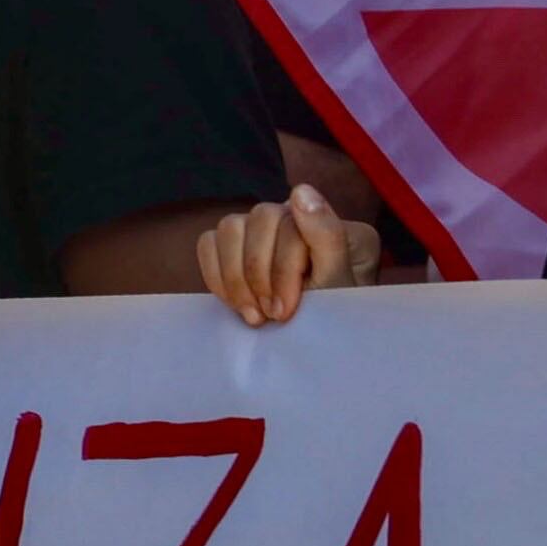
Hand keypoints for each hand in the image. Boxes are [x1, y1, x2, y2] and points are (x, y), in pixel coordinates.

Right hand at [198, 186, 378, 325]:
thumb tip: (300, 190)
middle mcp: (300, 218)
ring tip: (252, 313)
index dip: (282, 269)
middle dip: (258, 273)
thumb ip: (327, 236)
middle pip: (259, 219)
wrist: (315, 355)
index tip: (284, 312)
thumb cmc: (331, 326)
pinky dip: (217, 275)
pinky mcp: (238, 246)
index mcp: (335, 224)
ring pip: (230, 227)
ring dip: (235, 277)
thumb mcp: (337, 287)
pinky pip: (209, 242)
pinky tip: (236, 303)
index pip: (292, 223)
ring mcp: (266, 231)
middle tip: (269, 315)